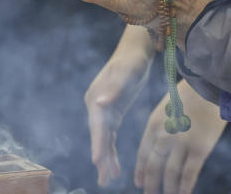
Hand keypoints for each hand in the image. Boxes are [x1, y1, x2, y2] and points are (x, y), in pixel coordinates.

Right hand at [85, 25, 155, 187]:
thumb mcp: (125, 73)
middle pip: (98, 136)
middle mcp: (96, 106)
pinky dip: (111, 150)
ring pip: (103, 139)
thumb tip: (100, 103)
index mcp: (96, 98)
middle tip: (105, 179)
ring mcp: (103, 111)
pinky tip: (114, 165)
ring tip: (108, 179)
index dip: (97, 143)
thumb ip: (114, 89)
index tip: (97, 160)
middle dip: (101, 157)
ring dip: (105, 158)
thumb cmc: (131, 61)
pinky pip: (109, 136)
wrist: (134, 51)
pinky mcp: (112, 113)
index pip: (97, 125)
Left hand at [135, 81, 225, 193]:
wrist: (211, 84)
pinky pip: (189, 173)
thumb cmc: (191, 93)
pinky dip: (185, 187)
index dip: (141, 171)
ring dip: (168, 189)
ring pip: (170, 173)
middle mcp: (164, 135)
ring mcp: (182, 143)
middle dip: (151, 184)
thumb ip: (161, 126)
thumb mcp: (167, 106)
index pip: (143, 154)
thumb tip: (158, 144)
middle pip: (154, 167)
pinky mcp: (200, 148)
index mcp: (154, 124)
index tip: (139, 183)